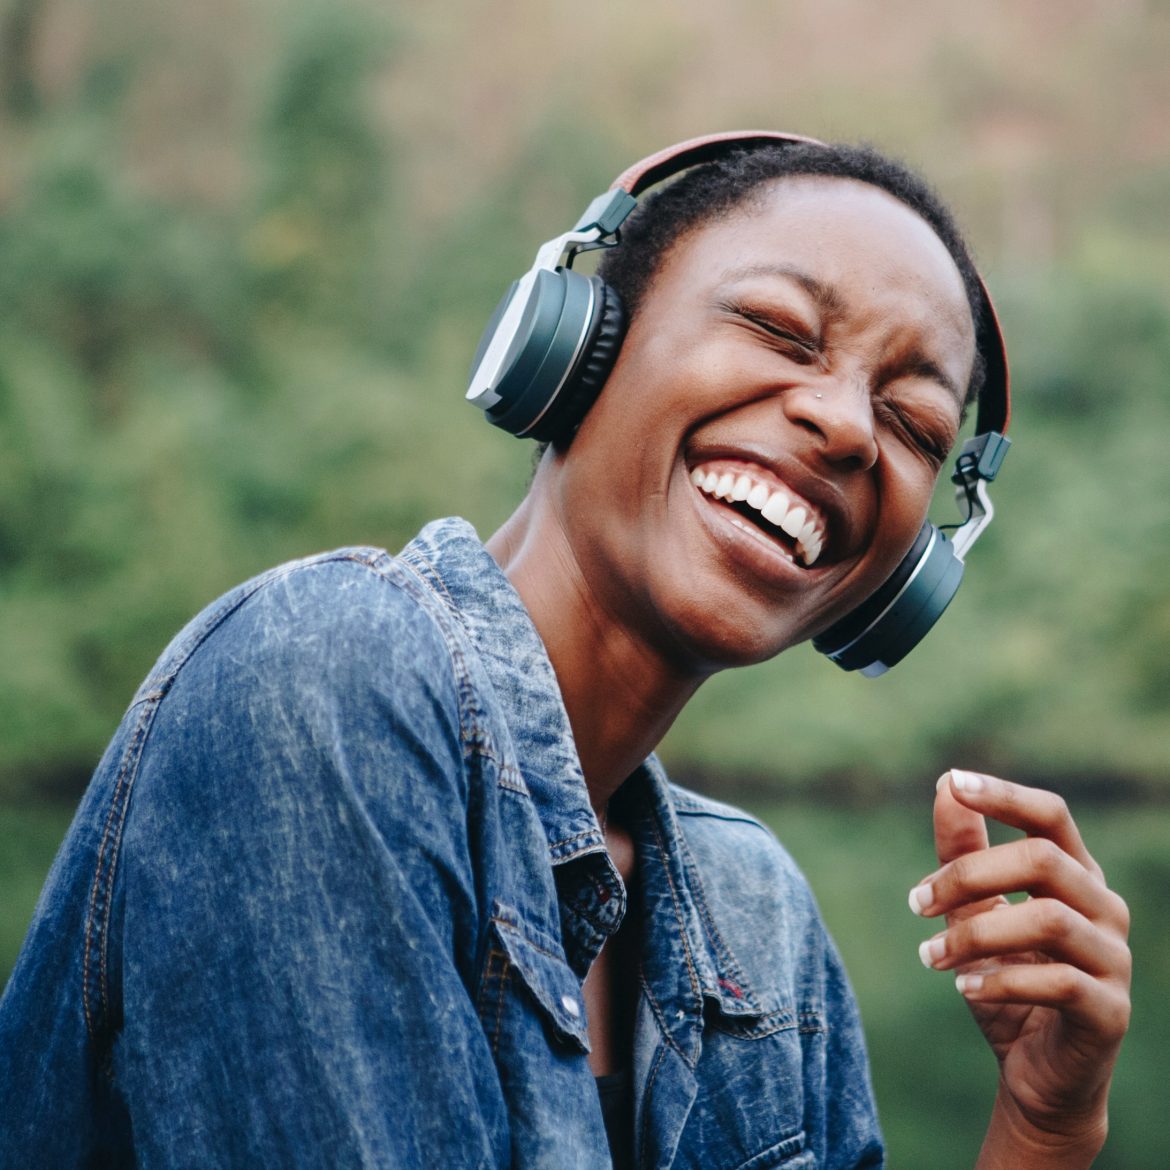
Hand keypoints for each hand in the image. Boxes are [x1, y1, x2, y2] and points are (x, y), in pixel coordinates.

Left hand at [909, 770, 1130, 1163]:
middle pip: (1042, 860)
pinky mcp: (1110, 1011)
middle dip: (968, 875)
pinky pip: (1059, 982)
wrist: (1036, 1074)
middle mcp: (1104, 908)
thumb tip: (947, 784)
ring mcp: (1114, 959)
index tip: (954, 782)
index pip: (1050, 815)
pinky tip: (963, 987)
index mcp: (1075, 875)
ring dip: (973, 933)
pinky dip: (1000, 980)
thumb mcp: (974, 910)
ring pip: (1047, 919)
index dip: (1005, 794)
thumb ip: (963, 850)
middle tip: (916, 903)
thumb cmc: (1006, 977)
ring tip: (929, 956)